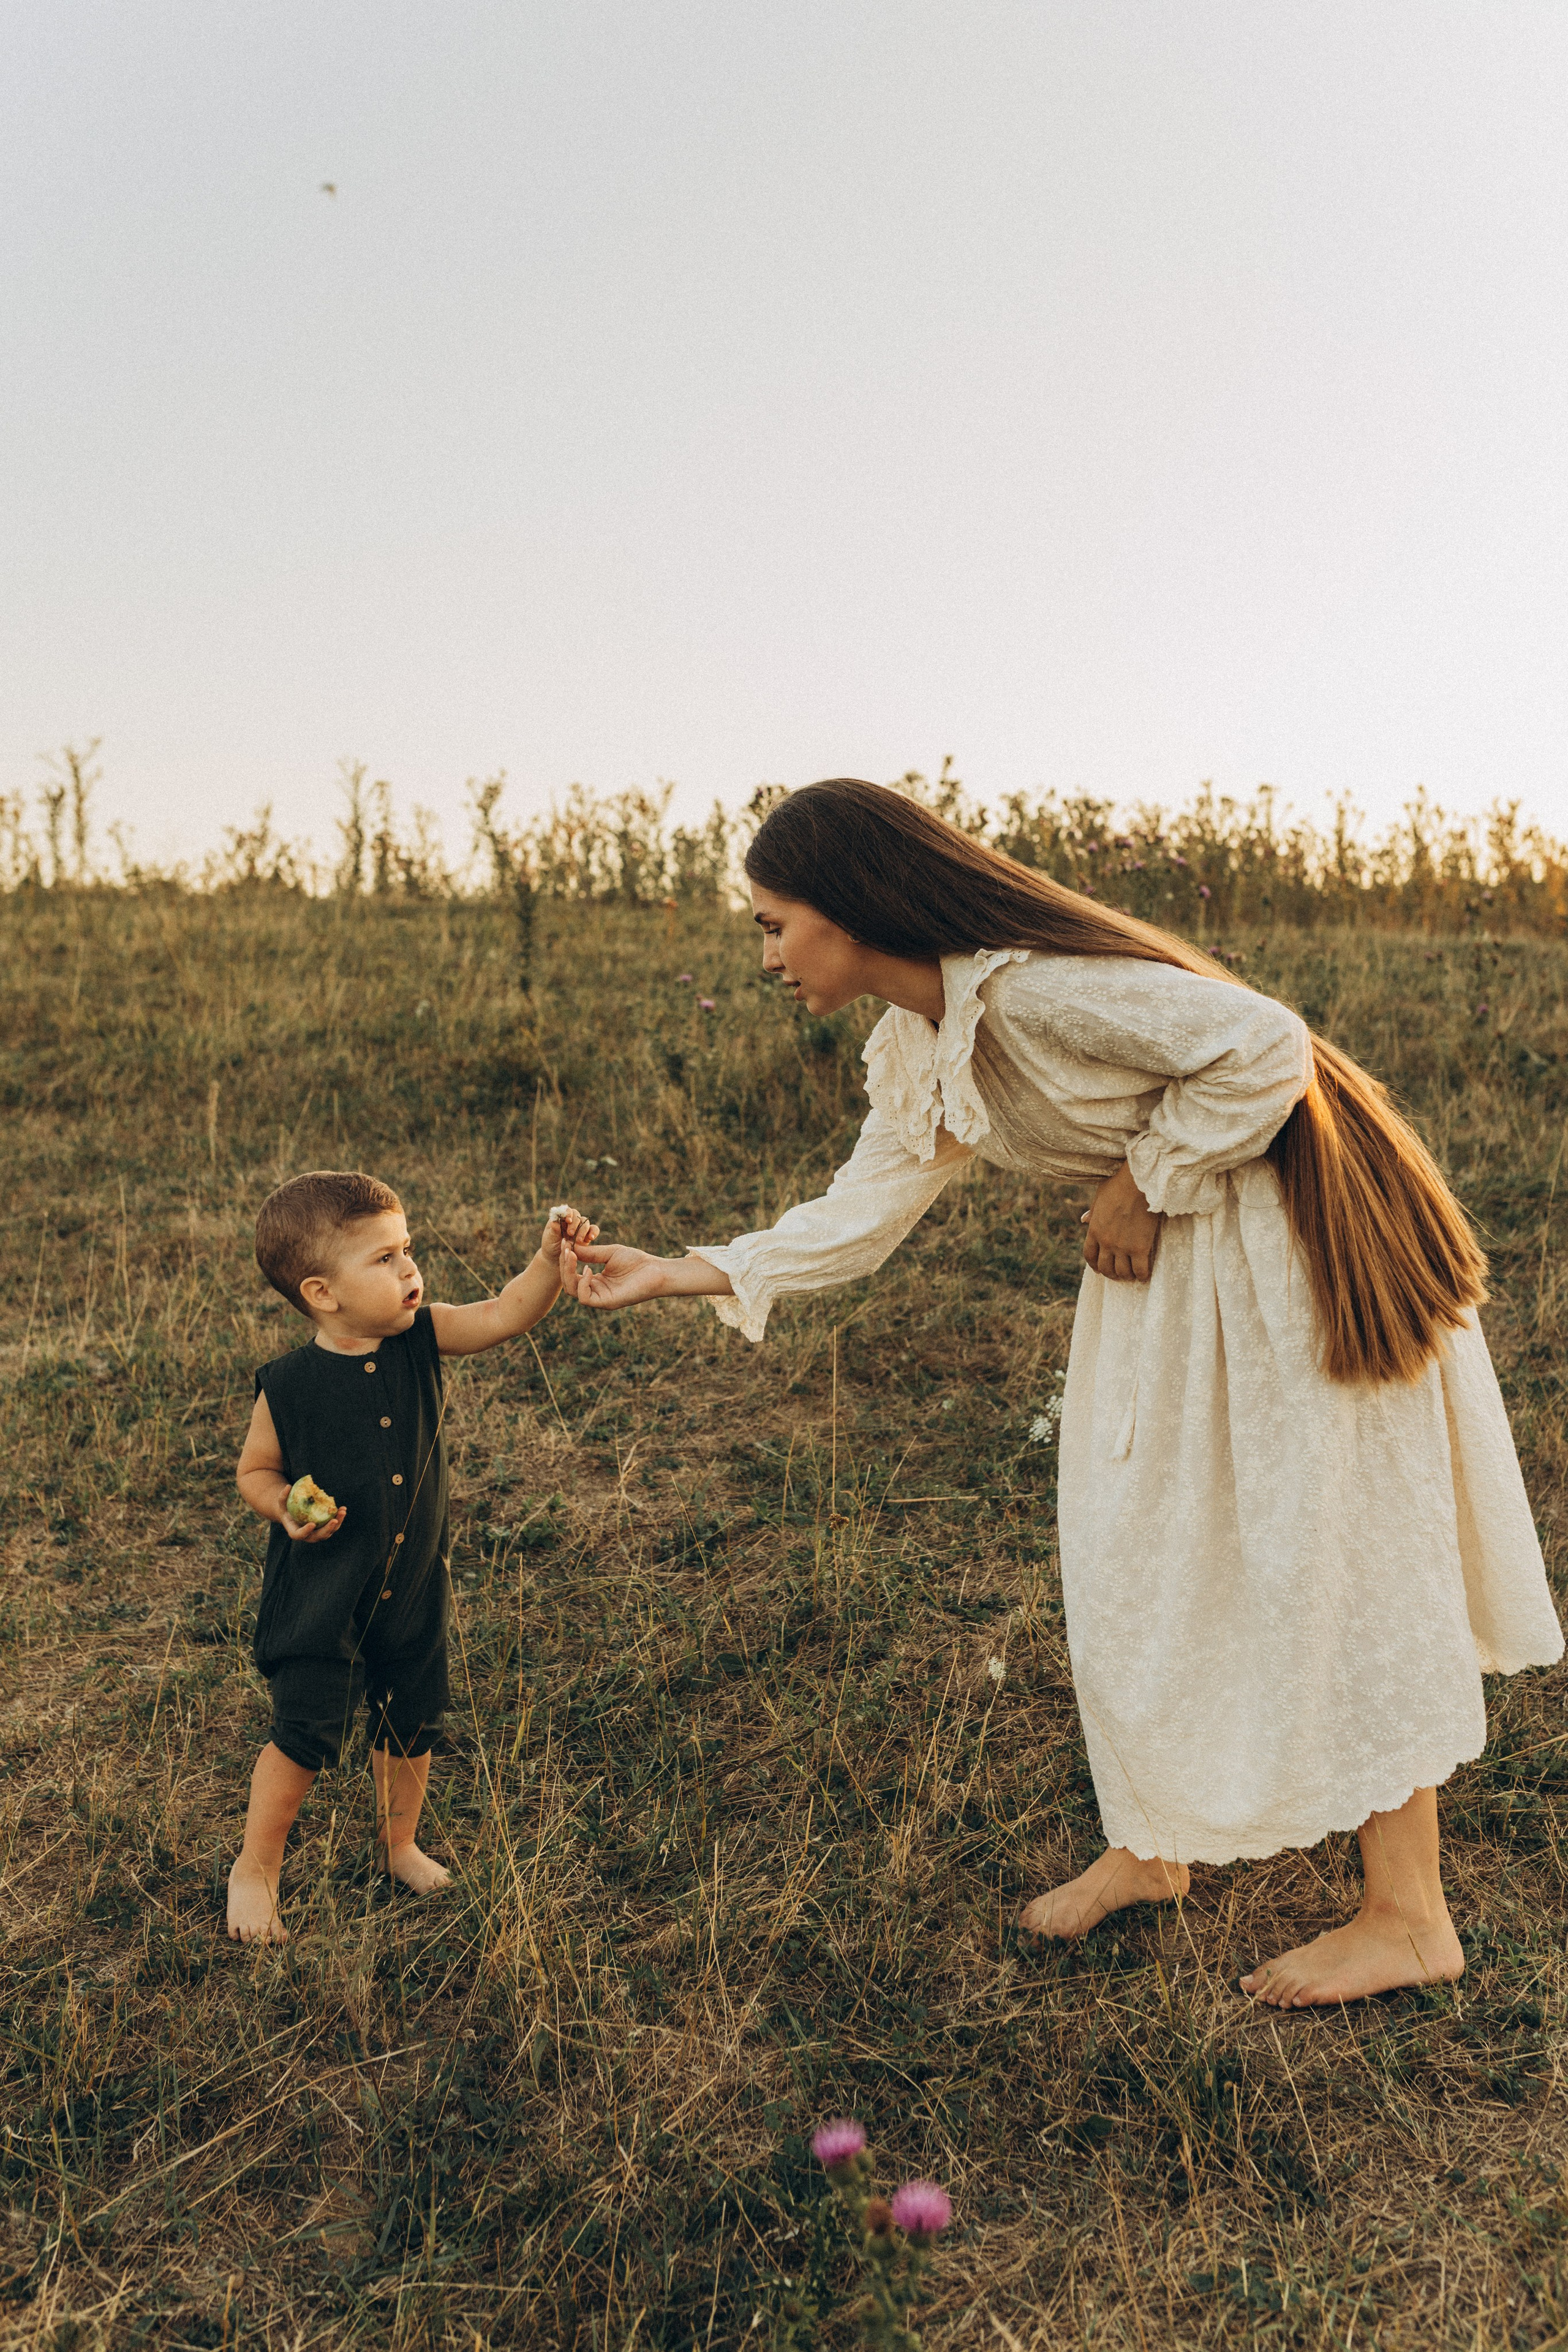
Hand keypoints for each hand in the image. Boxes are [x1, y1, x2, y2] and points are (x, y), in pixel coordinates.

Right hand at [282, 1502, 345, 1542]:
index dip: (306, 1531)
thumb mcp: (281, 1503)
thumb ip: (282, 1496)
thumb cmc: (286, 1509)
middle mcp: (307, 1536)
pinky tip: (343, 1509)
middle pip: (319, 1536)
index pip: (300, 1535)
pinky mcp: (324, 1529)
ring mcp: (317, 1534)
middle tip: (334, 1520)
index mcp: (295, 1532)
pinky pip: (333, 1526)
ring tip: (342, 1511)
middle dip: (327, 1529)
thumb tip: (288, 1486)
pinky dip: (339, 1518)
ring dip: (337, 1522)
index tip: (312, 1524)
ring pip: (329, 1532)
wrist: (293, 1515)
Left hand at [542, 1204, 598, 1262]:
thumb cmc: (551, 1245)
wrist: (556, 1258)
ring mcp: (580, 1228)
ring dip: (583, 1230)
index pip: (567, 1211)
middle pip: (577, 1216)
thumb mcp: (549, 1238)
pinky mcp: (587, 1236)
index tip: (568, 1220)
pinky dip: (594, 1232)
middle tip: (570, 1233)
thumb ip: (553, 1230)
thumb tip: (554, 1222)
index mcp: (562, 1219)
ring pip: (586, 1223)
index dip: (569, 1213)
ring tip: (578, 1240)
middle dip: (575, 1224)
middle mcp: (572, 1222)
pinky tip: (591, 1238)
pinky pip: (594, 1230)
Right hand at [561, 1242, 672, 1309]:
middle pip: (568, 1283)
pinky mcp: (607, 1303)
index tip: (564, 1243)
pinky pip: (585, 1298)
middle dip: (564, 1266)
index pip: (572, 1274)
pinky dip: (582, 1283)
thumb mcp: (609, 1253)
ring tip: (573, 1256)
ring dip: (569, 1273)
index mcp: (596, 1281)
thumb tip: (569, 1248)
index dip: (566, 1260)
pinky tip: (589, 1269)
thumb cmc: (636, 1261)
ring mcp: (600, 1298)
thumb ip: (590, 1253)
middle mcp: (596, 1291)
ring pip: (573, 1291)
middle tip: (565, 1248)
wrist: (656, 1270)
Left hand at [1081, 1162, 1161, 1282]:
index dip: (1094, 1265)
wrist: (1138, 1182)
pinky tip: (1145, 1274)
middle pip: (1105, 1268)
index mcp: (1094, 1230)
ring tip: (1132, 1274)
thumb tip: (1083, 1220)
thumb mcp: (1100, 1197)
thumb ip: (1093, 1212)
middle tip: (1119, 1273)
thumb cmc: (1119, 1184)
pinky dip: (1142, 1275)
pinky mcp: (1141, 1247)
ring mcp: (1123, 1246)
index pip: (1089, 1256)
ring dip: (1126, 1276)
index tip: (1099, 1268)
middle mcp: (1106, 1242)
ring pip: (1122, 1272)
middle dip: (1111, 1273)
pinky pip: (1140, 1270)